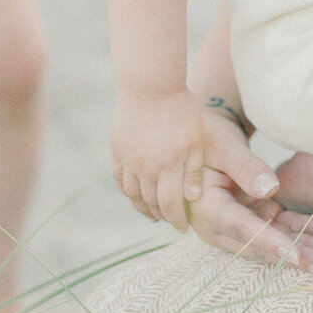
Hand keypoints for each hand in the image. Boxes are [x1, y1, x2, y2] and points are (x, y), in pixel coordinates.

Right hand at [111, 85, 210, 231]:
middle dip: (161, 215)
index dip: (176, 220)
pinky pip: (119, 179)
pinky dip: (127, 191)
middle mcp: (145, 167)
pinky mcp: (117, 150)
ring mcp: (128, 159)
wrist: (150, 84)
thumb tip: (193, 199)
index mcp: (168, 165)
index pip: (170, 205)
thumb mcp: (196, 138)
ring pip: (132, 194)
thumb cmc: (181, 109)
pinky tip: (136, 194)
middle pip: (150, 203)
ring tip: (153, 213)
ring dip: (143, 207)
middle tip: (169, 221)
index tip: (182, 227)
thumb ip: (194, 170)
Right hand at [186, 111, 312, 280]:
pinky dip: (306, 233)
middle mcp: (222, 225)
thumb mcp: (223, 147)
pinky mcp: (255, 218)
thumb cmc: (208, 139)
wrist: (200, 142)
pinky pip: (283, 228)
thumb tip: (270, 188)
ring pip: (276, 241)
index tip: (295, 255)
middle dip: (296, 257)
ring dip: (307, 250)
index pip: (242, 227)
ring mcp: (240, 224)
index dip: (269, 242)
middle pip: (262, 244)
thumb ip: (245, 167)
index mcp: (208, 208)